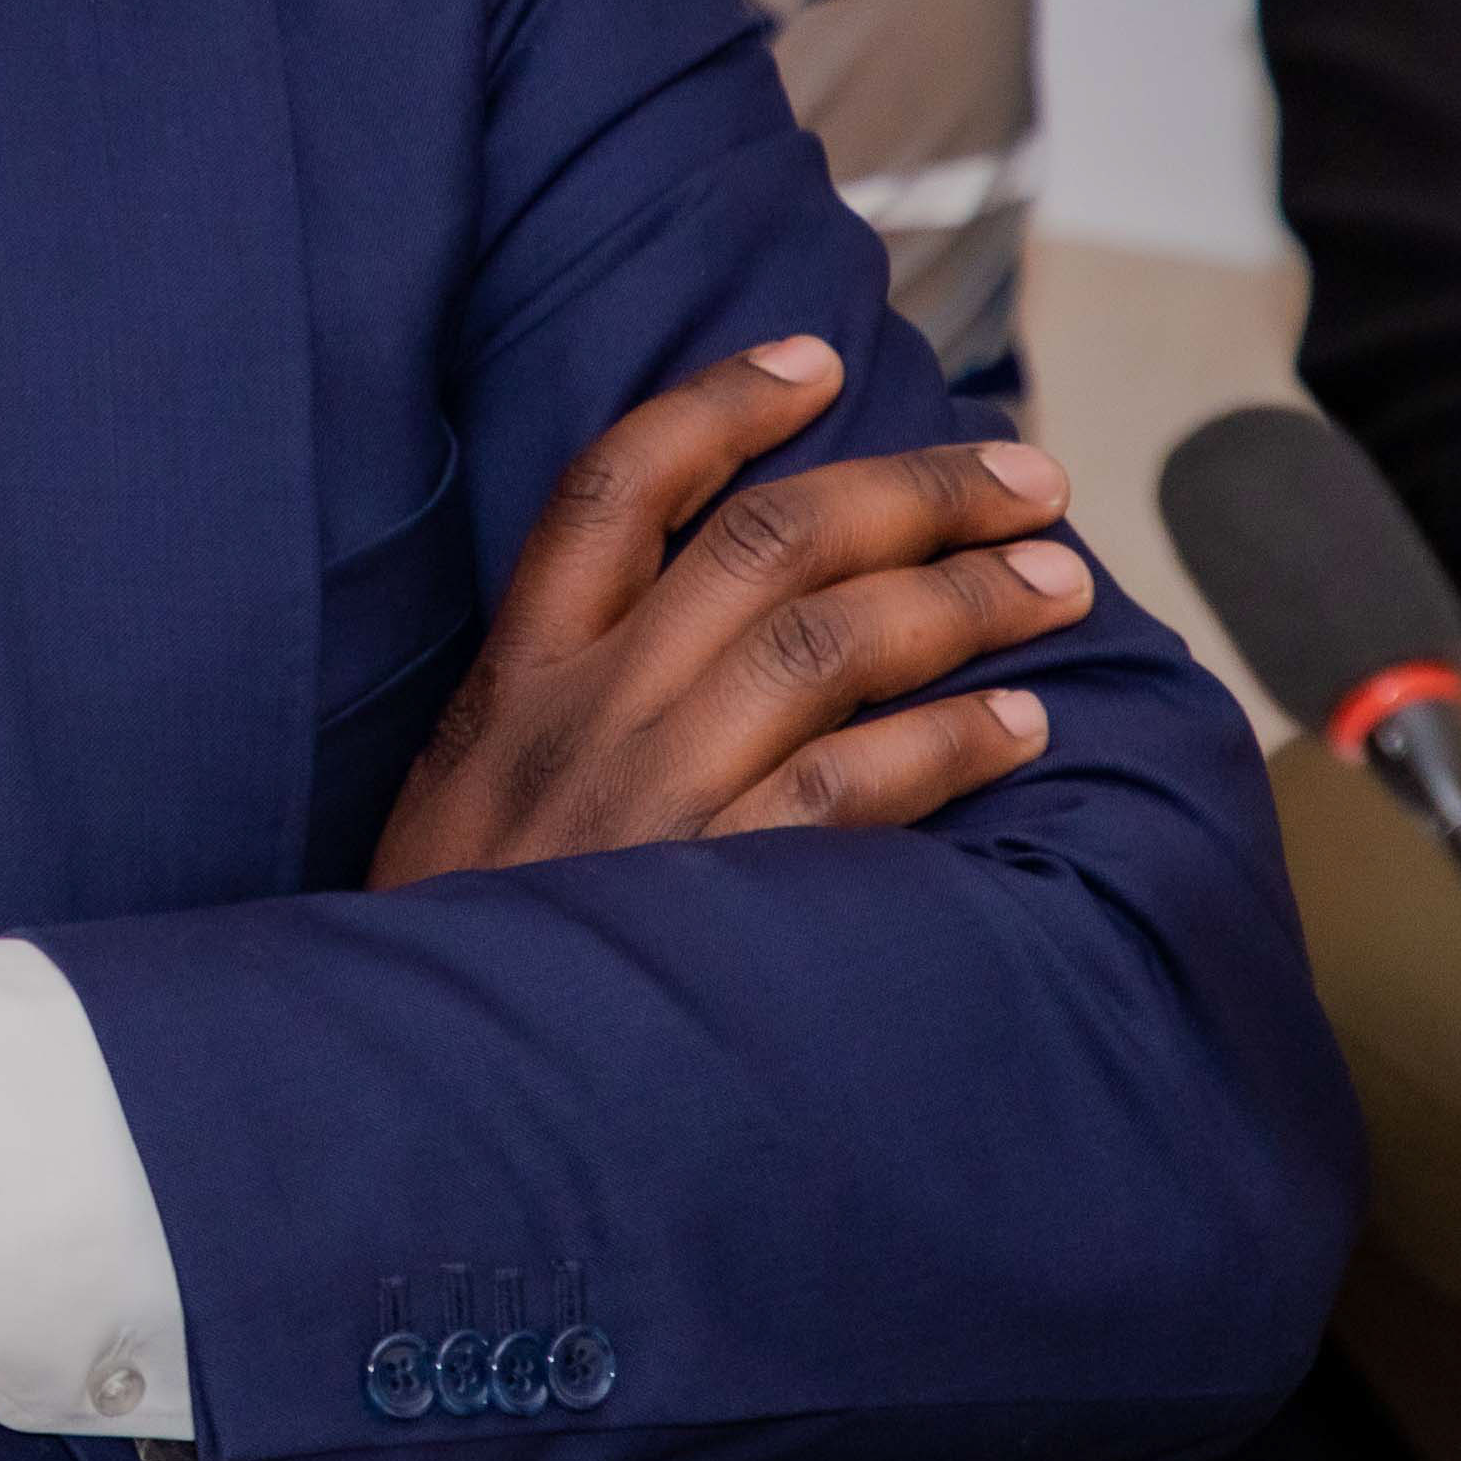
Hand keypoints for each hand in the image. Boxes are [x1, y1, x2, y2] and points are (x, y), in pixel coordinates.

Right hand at [370, 339, 1081, 886]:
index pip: (614, 486)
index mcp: (513, 680)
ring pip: (829, 643)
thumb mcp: (459, 804)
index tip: (816, 359)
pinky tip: (1018, 726)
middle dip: (917, 490)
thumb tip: (694, 646)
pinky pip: (852, 789)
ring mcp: (647, 800)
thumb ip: (554, 720)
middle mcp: (583, 716)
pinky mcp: (709, 897)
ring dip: (963, 597)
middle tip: (1030, 479)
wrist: (405, 1101)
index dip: (721, 404)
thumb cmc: (455, 953)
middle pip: (768, 542)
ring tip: (1055, 582)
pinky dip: (947, 744)